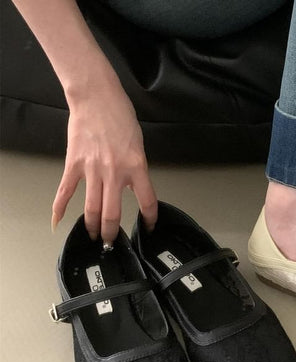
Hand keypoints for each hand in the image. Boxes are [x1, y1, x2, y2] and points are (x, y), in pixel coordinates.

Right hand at [51, 85, 156, 245]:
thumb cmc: (120, 117)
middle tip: (111, 242)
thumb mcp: (139, 146)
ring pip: (92, 208)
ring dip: (92, 226)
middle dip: (112, 233)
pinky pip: (66, 191)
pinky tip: (58, 221)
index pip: (147, 202)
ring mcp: (93, 170)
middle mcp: (115, 173)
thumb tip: (133, 188)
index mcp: (137, 168)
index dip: (150, 219)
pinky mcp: (74, 164)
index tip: (149, 226)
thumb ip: (137, 170)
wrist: (97, 98)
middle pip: (113, 214)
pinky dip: (59, 208)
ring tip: (93, 236)